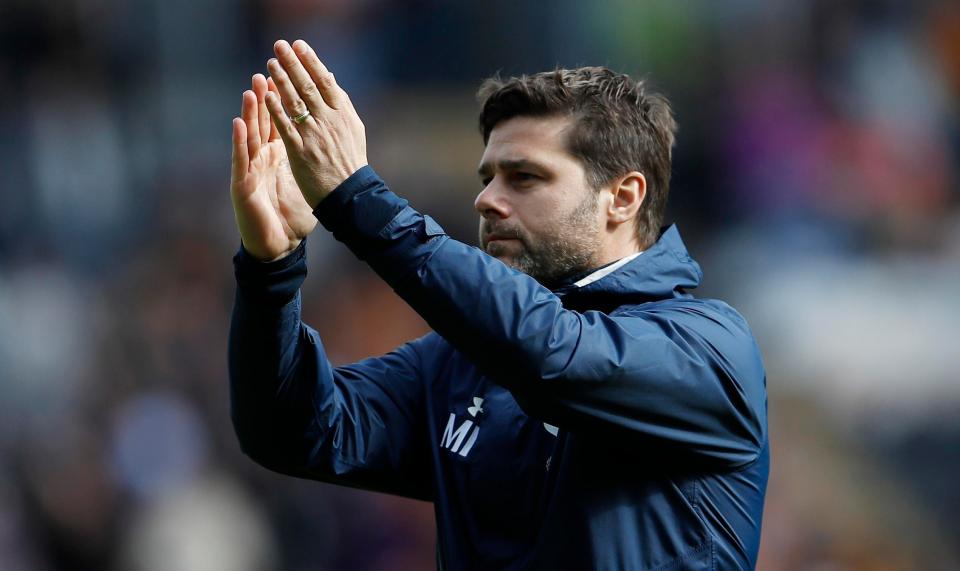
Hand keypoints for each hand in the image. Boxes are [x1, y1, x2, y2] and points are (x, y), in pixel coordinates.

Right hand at [230, 74, 316, 260]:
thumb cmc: (292, 214)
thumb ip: (309, 157)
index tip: (287, 76)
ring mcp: (250, 169)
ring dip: (249, 112)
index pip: (280, 122)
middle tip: (267, 70)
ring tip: (251, 89)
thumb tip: (329, 140)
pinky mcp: (242, 184)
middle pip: (263, 123)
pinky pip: (241, 160)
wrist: (279, 244)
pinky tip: (237, 123)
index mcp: (278, 155)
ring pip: (249, 136)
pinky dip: (239, 141)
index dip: (283, 101)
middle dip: (266, 97)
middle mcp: (262, 158)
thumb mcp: (304, 180)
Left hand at [264, 39, 367, 207]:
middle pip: (308, 86)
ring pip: (295, 102)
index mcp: (342, 114)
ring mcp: (314, 135)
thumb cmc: (350, 161)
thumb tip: (329, 78)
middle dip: (292, 63)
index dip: (311, 61)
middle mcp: (329, 121)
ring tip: (270, 64)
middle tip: (279, 46)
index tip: (298, 45)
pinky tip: (266, 95)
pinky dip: (276, 110)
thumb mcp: (353, 128)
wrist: (349, 194)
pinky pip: (286, 127)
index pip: (325, 80)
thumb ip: (340, 104)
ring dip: (281, 80)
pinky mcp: (300, 152)